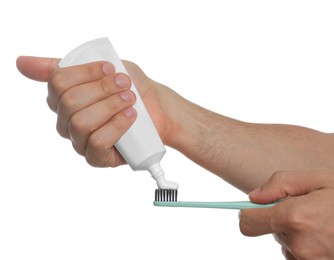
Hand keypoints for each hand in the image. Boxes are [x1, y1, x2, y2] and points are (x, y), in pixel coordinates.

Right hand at [16, 56, 179, 166]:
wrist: (158, 108)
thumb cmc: (131, 87)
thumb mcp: (104, 68)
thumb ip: (66, 64)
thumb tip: (20, 62)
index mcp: (64, 98)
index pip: (58, 83)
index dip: (85, 73)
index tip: (110, 67)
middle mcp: (67, 121)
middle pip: (69, 102)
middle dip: (101, 89)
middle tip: (125, 84)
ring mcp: (80, 141)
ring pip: (81, 122)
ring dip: (109, 106)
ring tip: (130, 99)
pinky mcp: (97, 158)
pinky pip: (97, 143)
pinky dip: (115, 126)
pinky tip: (130, 117)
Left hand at [239, 169, 333, 258]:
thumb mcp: (320, 179)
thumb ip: (282, 183)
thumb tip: (254, 196)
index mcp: (295, 218)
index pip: (248, 222)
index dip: (249, 213)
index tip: (253, 208)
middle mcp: (300, 245)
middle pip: (269, 230)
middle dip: (281, 219)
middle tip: (306, 210)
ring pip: (286, 243)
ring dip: (296, 234)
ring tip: (320, 223)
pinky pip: (300, 255)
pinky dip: (307, 245)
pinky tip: (324, 236)